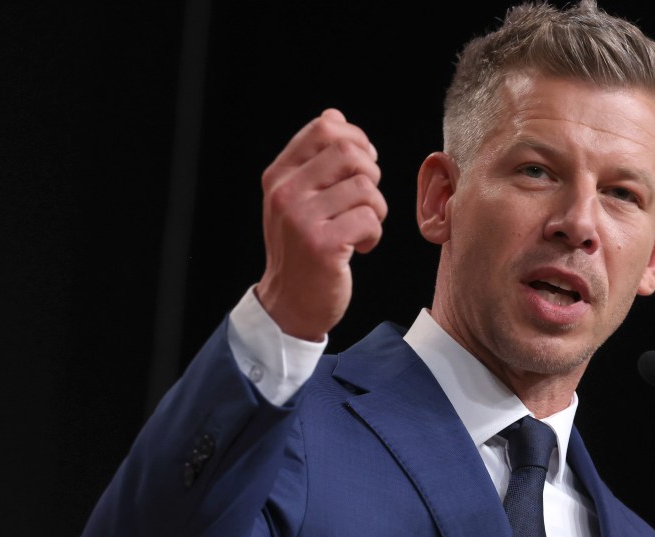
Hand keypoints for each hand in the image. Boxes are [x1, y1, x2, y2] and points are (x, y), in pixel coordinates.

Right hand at [254, 108, 386, 340]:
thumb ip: (313, 160)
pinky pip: (370, 219)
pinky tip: (361, 246)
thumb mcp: (297, 199)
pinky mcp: (322, 245)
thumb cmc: (302, 249)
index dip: (356, 139)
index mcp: (279, 176)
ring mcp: (301, 219)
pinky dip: (374, 234)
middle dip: (371, 173)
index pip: (323, 128)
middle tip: (365, 199)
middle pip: (349, 151)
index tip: (363, 165)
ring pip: (365, 187)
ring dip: (376, 208)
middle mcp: (285, 193)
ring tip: (361, 227)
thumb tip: (334, 116)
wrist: (290, 303)